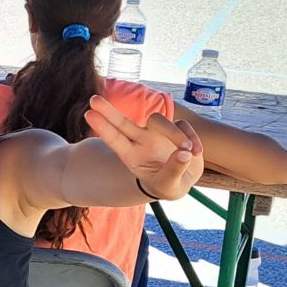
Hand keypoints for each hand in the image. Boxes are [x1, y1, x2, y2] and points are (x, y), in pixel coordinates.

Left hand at [85, 95, 204, 199]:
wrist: (183, 181)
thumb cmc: (168, 185)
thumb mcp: (169, 186)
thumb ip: (174, 171)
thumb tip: (184, 153)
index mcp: (132, 156)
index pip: (115, 140)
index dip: (103, 127)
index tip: (88, 114)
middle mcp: (140, 141)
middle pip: (122, 123)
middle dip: (109, 111)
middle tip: (93, 99)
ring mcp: (156, 133)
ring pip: (159, 120)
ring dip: (176, 135)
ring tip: (189, 152)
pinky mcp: (175, 128)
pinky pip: (183, 125)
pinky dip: (193, 138)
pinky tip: (197, 153)